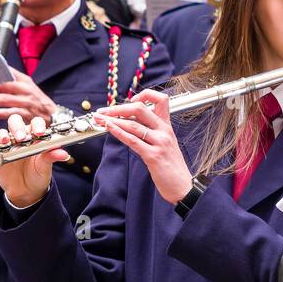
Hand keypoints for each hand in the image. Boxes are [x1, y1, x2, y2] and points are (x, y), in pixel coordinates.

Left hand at [0, 69, 56, 122]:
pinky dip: (2, 113)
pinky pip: (13, 112)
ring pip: (5, 99)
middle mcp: (25, 88)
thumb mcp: (26, 87)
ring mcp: (27, 101)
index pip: (4, 71)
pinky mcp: (29, 114)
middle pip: (2, 85)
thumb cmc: (37, 102)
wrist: (55, 116)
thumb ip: (10, 82)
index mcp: (23, 79)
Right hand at [0, 114, 68, 208]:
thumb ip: (52, 157)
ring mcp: (10, 144)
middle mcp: (22, 137)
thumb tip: (63, 153)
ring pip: (4, 131)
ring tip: (8, 142)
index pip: (36, 123)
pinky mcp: (0, 153)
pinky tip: (0, 147)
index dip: (37, 125)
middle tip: (22, 138)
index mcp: (36, 137)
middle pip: (17, 122)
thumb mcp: (45, 167)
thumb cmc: (37, 175)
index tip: (40, 133)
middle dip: (18, 127)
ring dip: (5, 134)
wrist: (26, 191)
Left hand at [95, 89, 193, 203]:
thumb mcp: (163, 143)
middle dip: (118, 108)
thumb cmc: (171, 167)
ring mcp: (160, 142)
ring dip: (112, 121)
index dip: (144, 95)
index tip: (129, 100)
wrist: (183, 186)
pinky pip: (133, 140)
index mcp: (167, 125)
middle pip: (140, 109)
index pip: (160, 99)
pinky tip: (109, 128)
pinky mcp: (154, 156)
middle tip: (103, 111)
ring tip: (100, 120)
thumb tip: (129, 122)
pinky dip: (118, 132)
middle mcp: (164, 130)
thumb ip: (150, 131)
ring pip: (133, 125)